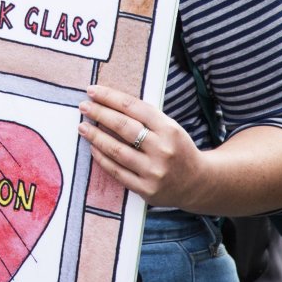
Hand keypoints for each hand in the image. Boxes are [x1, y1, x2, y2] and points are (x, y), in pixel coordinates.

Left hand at [78, 84, 212, 210]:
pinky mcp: (146, 189)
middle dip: (99, 113)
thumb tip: (109, 103)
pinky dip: (102, 158)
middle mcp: (162, 149)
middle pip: (123, 127)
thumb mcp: (169, 128)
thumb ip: (145, 117)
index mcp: (169, 129)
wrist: (198, 183)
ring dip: (96, 137)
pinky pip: (117, 172)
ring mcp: (154, 171)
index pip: (133, 107)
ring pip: (117, 150)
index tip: (92, 91)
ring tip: (82, 127)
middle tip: (83, 106)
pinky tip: (93, 148)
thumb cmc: (178, 149)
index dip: (110, 97)